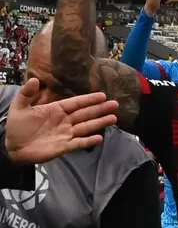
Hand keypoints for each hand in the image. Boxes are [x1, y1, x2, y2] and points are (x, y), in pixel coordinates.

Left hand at [4, 78, 118, 163]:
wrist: (12, 148)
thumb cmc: (17, 127)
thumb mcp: (19, 108)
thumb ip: (26, 94)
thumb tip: (34, 79)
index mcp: (56, 110)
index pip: (76, 103)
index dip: (89, 99)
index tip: (103, 95)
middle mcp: (65, 120)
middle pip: (85, 114)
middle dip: (100, 109)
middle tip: (115, 104)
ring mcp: (66, 134)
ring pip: (86, 127)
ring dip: (99, 122)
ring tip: (113, 118)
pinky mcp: (64, 147)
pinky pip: (78, 143)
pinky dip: (88, 141)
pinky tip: (99, 138)